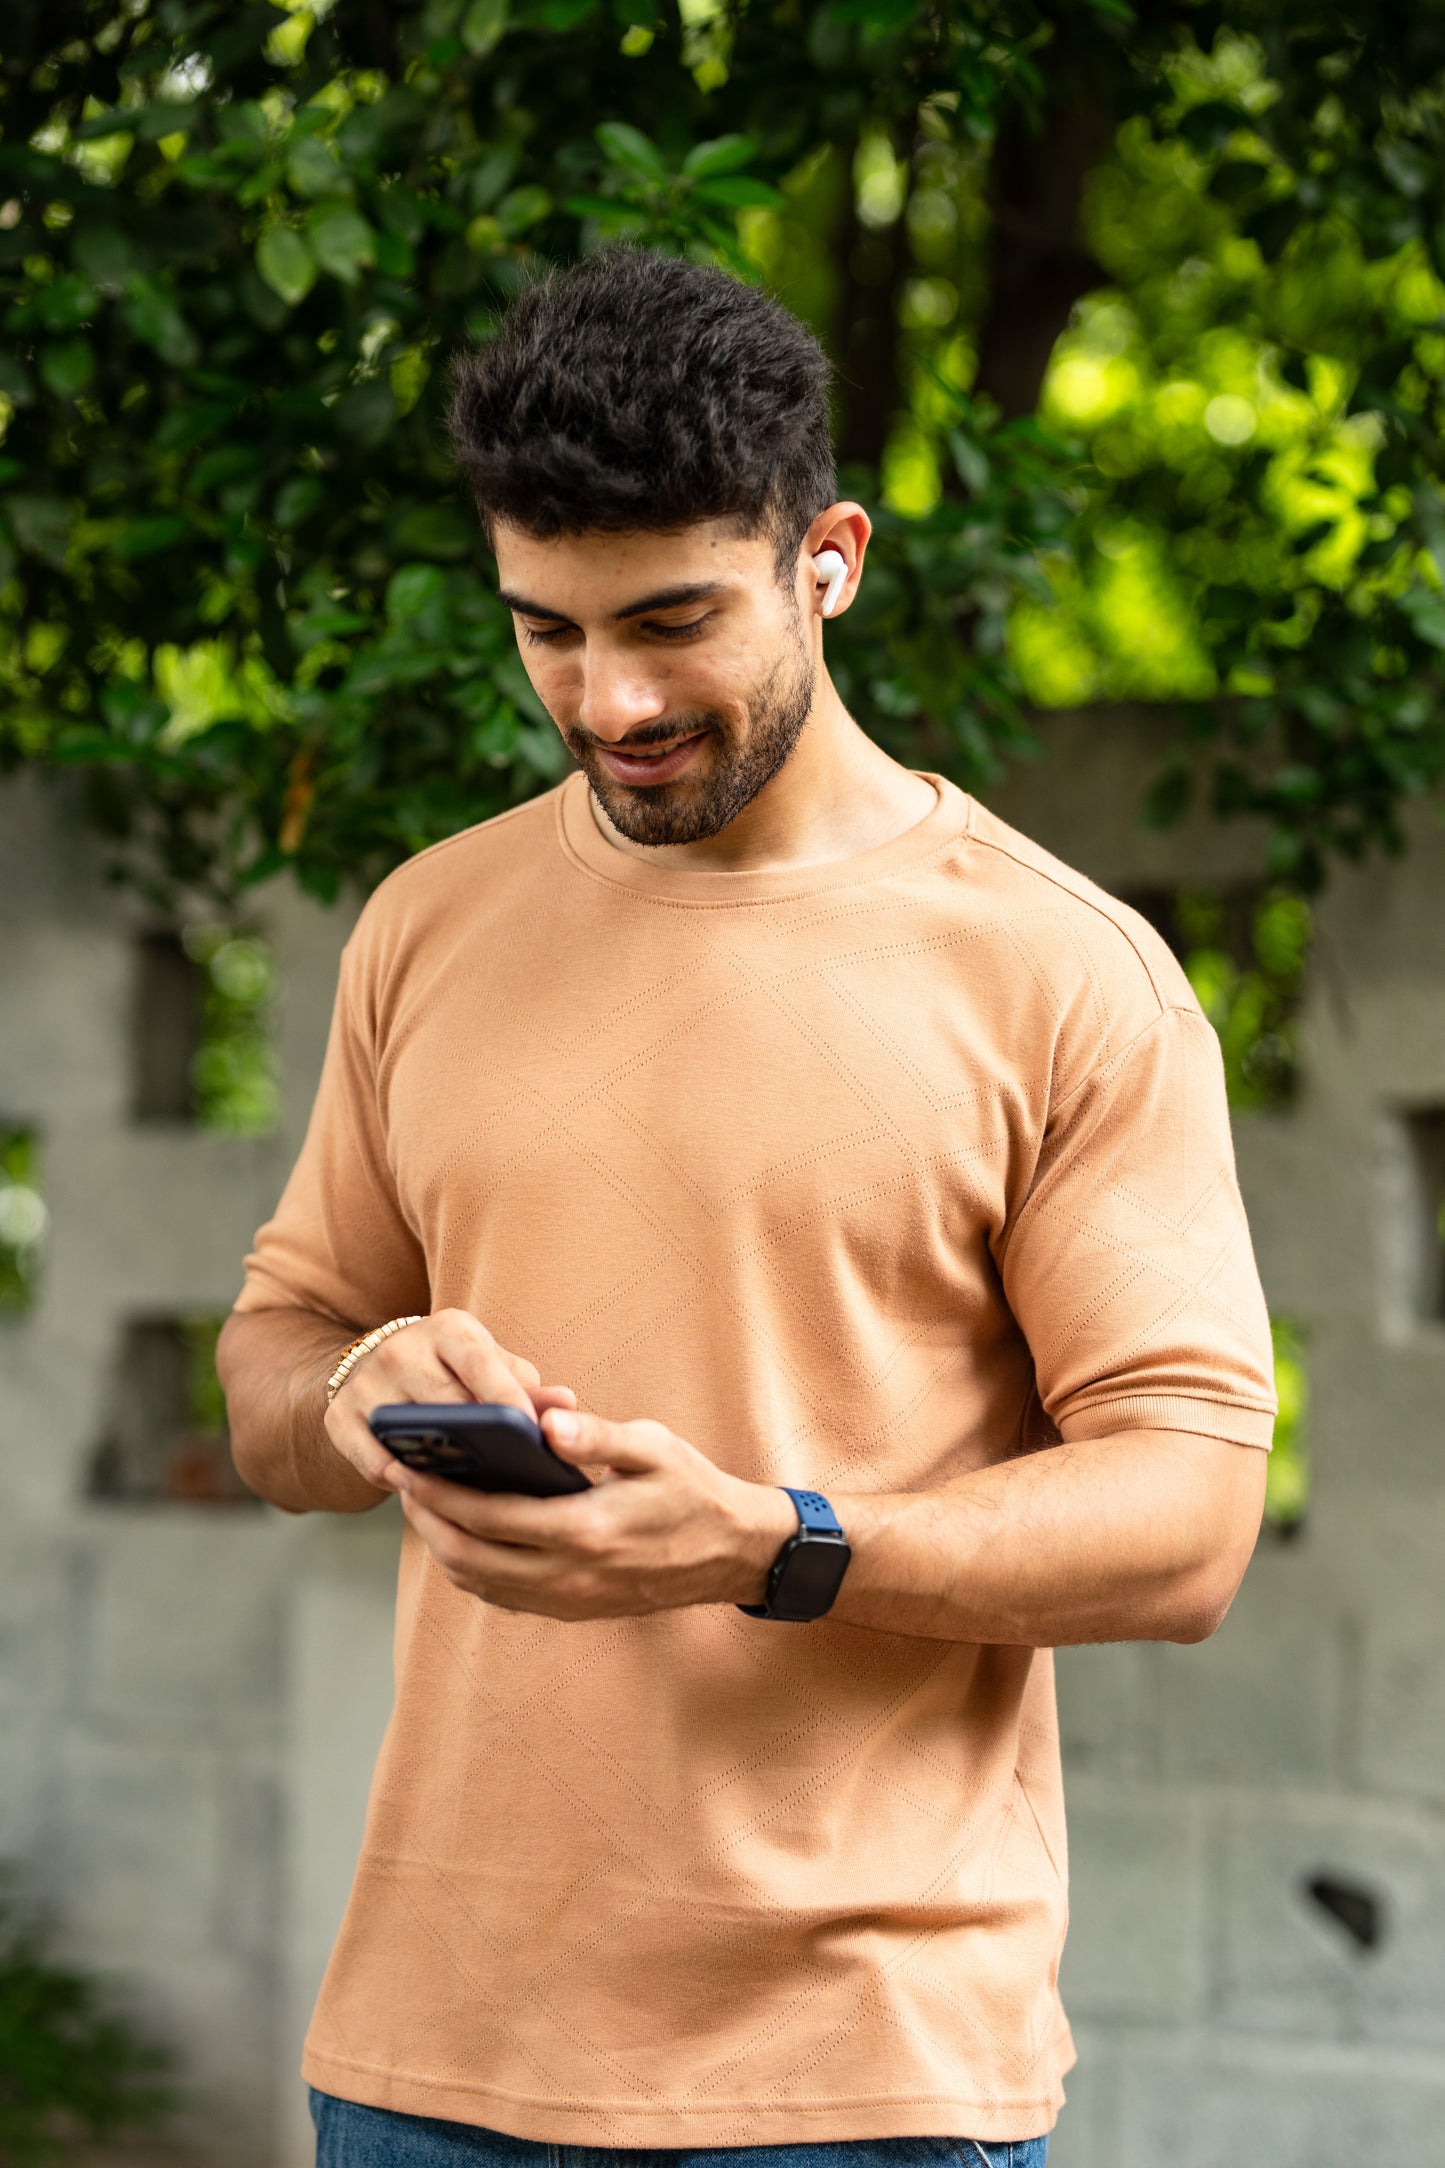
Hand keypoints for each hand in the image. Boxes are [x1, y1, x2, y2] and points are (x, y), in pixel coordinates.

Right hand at [323, 1308, 576, 1492]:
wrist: (376, 1366)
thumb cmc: (453, 1372)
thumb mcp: (490, 1366)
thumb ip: (528, 1386)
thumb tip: (568, 1404)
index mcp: (448, 1329)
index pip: (480, 1362)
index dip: (506, 1398)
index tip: (533, 1435)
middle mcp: (402, 1349)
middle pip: (445, 1404)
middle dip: (480, 1442)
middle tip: (514, 1479)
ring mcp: (366, 1384)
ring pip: (411, 1436)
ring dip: (442, 1468)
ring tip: (478, 1496)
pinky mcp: (339, 1417)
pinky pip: (375, 1464)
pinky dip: (403, 1483)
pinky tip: (430, 1497)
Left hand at [387, 1407, 797, 1620]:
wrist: (731, 1554)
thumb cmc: (692, 1491)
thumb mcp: (655, 1448)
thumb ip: (597, 1436)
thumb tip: (545, 1422)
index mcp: (586, 1530)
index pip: (490, 1517)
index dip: (440, 1494)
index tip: (407, 1467)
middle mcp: (570, 1576)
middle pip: (469, 1558)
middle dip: (428, 1521)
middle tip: (402, 1483)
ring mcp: (569, 1601)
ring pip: (480, 1584)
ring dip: (444, 1547)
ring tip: (425, 1506)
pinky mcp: (572, 1611)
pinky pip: (504, 1597)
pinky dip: (472, 1569)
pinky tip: (466, 1534)